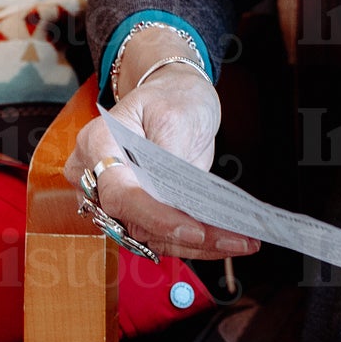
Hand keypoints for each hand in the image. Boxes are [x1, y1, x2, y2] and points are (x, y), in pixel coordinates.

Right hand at [64, 66, 258, 264]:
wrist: (174, 96)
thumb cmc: (171, 96)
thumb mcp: (175, 112)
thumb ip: (171, 155)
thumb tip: (176, 198)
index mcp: (99, 144)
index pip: (121, 194)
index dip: (155, 217)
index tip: (192, 230)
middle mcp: (100, 177)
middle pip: (135, 223)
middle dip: (186, 237)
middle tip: (233, 240)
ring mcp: (119, 197)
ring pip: (152, 236)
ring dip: (197, 245)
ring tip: (241, 242)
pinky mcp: (142, 210)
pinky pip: (163, 235)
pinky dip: (197, 242)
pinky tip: (229, 240)